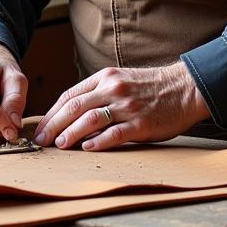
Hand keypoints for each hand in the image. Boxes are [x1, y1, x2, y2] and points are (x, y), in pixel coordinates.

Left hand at [33, 61, 210, 151]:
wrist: (185, 87)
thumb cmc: (151, 87)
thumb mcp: (121, 80)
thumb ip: (99, 94)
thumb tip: (72, 116)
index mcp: (105, 78)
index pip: (69, 95)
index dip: (52, 113)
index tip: (41, 128)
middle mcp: (113, 89)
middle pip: (75, 107)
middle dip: (54, 125)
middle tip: (42, 140)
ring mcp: (127, 106)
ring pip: (91, 119)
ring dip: (71, 133)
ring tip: (59, 145)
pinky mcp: (141, 123)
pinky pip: (115, 133)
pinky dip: (99, 141)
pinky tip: (87, 148)